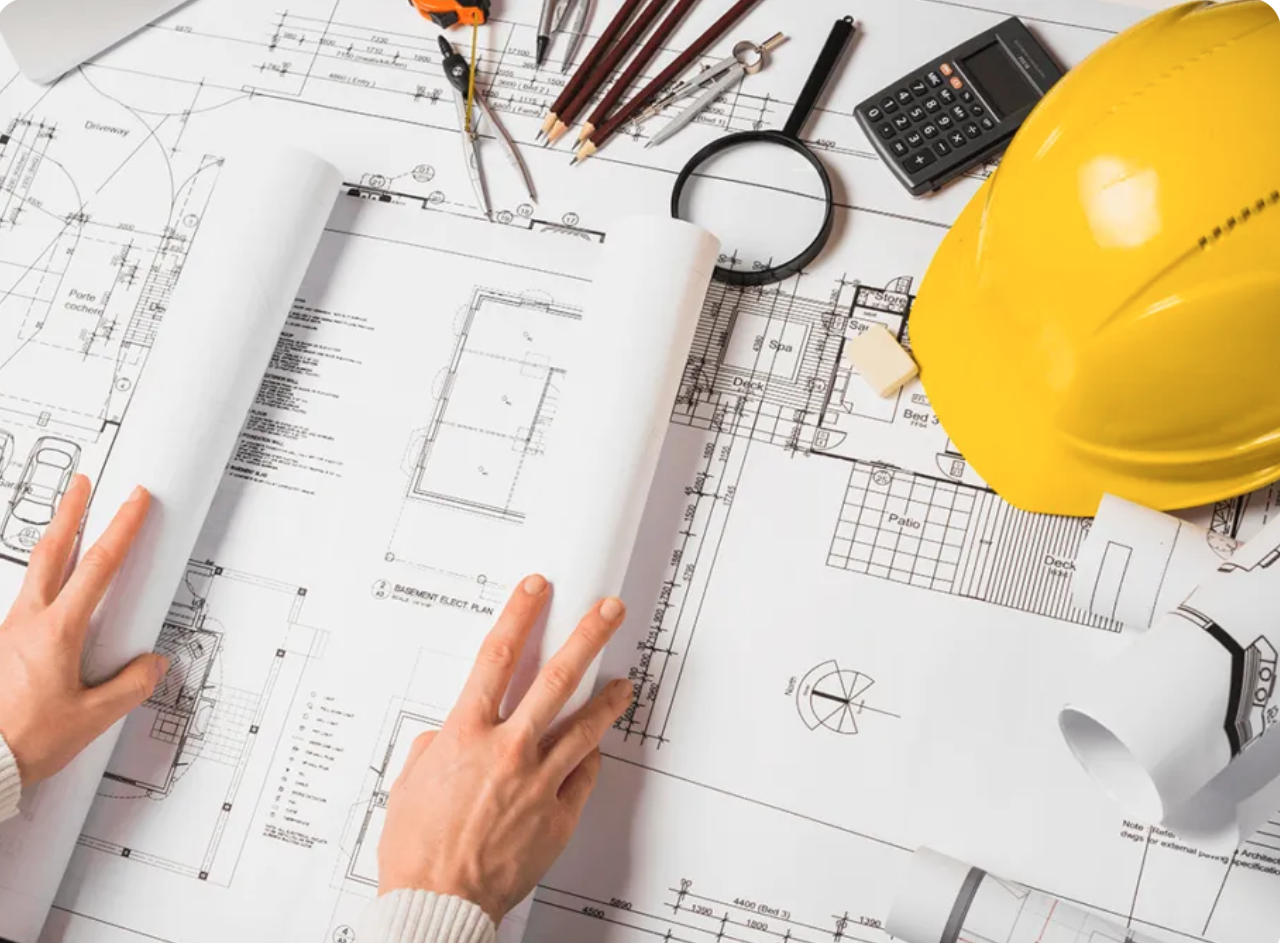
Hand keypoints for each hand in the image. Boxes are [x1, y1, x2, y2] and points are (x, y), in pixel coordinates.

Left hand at [0, 475, 168, 785]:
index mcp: (56, 631)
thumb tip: (151, 665)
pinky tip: (50, 595)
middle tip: (81, 484)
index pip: (99, 566)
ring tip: (67, 527)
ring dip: (54, 543)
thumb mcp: (92, 717)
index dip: (121, 527)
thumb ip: (130, 686)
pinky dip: (42, 584)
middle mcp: (27, 623)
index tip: (134, 501)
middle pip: (52, 551)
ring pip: (34, 573)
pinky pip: (25, 604)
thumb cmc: (24, 741)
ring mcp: (7, 631)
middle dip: (70, 512)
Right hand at [377, 574, 632, 923]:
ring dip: (608, 697)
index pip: (498, 655)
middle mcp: (507, 749)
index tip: (537, 590)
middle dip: (589, 636)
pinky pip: (583, 774)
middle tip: (610, 612)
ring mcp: (538, 780)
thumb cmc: (418, 850)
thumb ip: (434, 748)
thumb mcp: (410, 784)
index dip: (521, 613)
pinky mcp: (558, 813)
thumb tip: (448, 737)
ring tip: (625, 682)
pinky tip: (595, 747)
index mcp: (465, 734)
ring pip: (584, 724)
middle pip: (557, 676)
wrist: (439, 902)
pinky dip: (589, 757)